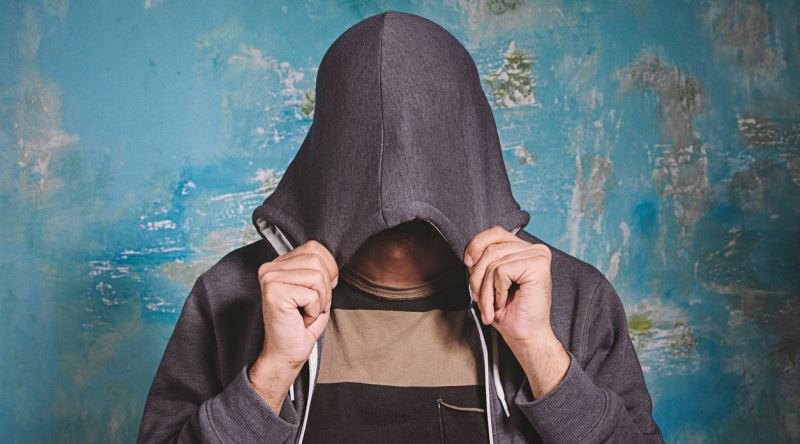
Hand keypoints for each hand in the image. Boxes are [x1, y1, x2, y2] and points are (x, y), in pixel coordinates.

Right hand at [249, 239, 338, 412]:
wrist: (286, 353)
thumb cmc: (302, 324)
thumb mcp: (316, 290)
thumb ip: (319, 269)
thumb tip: (330, 257)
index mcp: (278, 264)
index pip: (314, 247)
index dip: (328, 269)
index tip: (319, 292)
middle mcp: (269, 268)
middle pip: (317, 260)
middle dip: (325, 288)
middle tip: (311, 306)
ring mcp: (269, 279)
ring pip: (317, 277)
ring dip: (320, 301)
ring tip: (306, 313)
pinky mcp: (274, 293)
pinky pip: (312, 295)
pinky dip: (314, 311)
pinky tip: (300, 319)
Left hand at [464, 226, 553, 343]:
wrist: (524, 336)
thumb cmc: (508, 311)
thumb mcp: (489, 280)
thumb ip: (483, 261)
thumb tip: (470, 253)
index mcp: (524, 249)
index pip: (495, 233)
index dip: (476, 245)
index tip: (468, 263)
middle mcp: (535, 249)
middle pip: (490, 249)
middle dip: (478, 277)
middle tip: (480, 299)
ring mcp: (538, 256)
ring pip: (493, 262)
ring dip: (486, 290)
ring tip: (491, 306)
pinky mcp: (538, 266)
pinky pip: (501, 271)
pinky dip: (497, 291)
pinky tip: (504, 302)